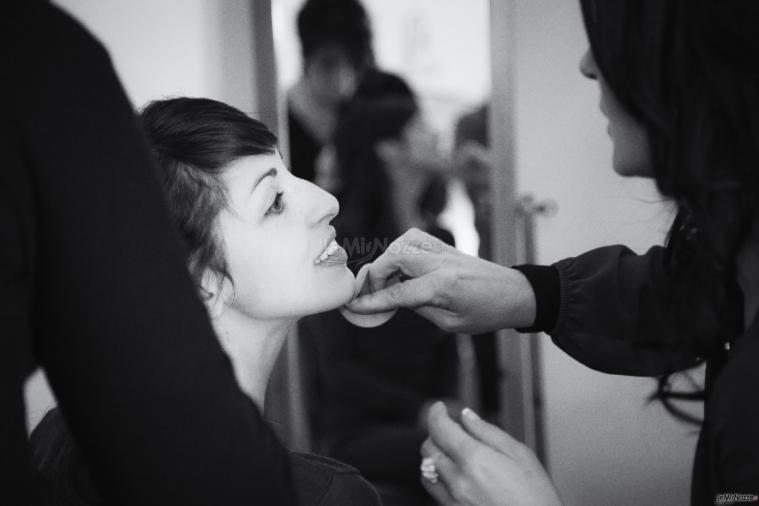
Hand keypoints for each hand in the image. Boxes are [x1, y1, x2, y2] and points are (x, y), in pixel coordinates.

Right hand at [344, 228, 535, 333]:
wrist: (514, 292)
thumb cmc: (486, 313)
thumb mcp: (450, 323)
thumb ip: (419, 307)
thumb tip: (394, 297)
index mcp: (443, 286)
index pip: (398, 292)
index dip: (372, 301)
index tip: (353, 307)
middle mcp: (440, 261)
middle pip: (394, 258)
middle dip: (375, 275)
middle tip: (372, 294)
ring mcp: (442, 249)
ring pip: (400, 244)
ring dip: (387, 262)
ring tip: (386, 283)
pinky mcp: (443, 245)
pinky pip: (410, 240)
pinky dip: (399, 252)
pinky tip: (400, 269)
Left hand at [420, 402, 561, 505]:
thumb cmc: (536, 498)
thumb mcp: (520, 455)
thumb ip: (488, 432)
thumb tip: (467, 417)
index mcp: (475, 460)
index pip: (440, 429)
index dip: (436, 413)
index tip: (439, 408)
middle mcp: (458, 481)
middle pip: (429, 448)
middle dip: (437, 434)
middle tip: (453, 431)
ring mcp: (453, 500)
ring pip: (427, 471)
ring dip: (435, 457)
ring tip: (453, 454)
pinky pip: (435, 491)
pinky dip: (439, 478)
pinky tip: (456, 476)